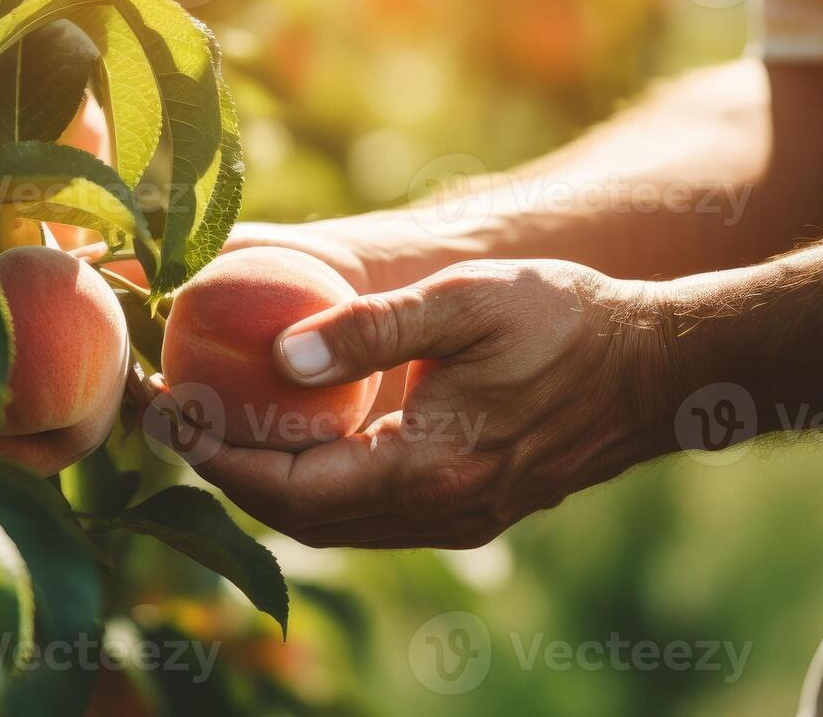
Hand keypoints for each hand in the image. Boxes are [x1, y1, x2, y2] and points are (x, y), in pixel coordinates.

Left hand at [155, 259, 673, 548]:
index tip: (166, 408)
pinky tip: (293, 433)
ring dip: (267, 480)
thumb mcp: (466, 301)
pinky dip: (316, 481)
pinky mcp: (470, 507)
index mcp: (431, 469)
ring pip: (333, 521)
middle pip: (300, 516)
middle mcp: (438, 512)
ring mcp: (457, 519)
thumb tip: (281, 352)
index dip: (217, 455)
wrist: (655, 369)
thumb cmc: (565, 321)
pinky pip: (368, 510)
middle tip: (171, 414)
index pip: (291, 488)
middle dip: (226, 469)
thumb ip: (373, 328)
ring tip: (214, 422)